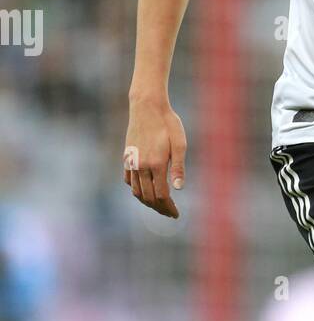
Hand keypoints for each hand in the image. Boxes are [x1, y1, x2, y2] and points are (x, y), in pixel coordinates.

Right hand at [123, 98, 186, 217]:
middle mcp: (141, 166)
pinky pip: (129, 180)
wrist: (147, 106)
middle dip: (160, 208)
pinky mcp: (127, 157)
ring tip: (159, 206)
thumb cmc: (168, 123)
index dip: (168, 208)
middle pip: (148, 197)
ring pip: (137, 191)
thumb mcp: (180, 143)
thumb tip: (179, 189)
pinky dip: (137, 190)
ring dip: (148, 202)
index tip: (176, 214)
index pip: (161, 195)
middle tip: (170, 213)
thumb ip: (179, 167)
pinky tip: (145, 190)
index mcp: (156, 164)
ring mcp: (132, 162)